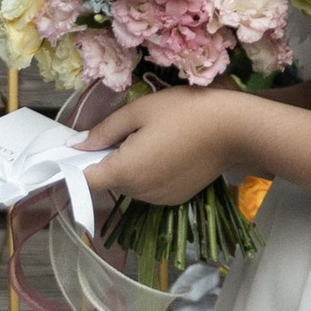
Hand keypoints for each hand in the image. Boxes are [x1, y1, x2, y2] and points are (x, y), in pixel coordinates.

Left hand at [80, 86, 253, 213]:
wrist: (234, 129)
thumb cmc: (184, 112)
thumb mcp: (139, 111)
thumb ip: (104, 130)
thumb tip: (77, 144)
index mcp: (126, 171)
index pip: (85, 180)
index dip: (76, 165)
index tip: (81, 147)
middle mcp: (140, 192)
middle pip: (109, 181)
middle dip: (108, 160)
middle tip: (128, 132)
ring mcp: (160, 199)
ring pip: (130, 186)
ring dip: (130, 167)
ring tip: (152, 140)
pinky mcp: (176, 199)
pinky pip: (150, 188)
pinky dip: (149, 174)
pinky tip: (168, 152)